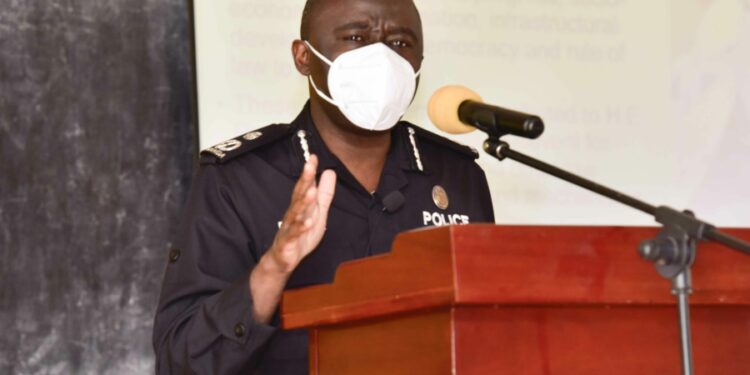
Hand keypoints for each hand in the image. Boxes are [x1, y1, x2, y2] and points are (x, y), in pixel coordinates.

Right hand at [268, 154, 335, 273]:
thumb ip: (324, 193)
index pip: (305, 186)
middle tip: (309, 166)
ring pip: (296, 213)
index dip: (309, 172)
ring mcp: (289, 227)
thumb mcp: (318, 212)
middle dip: (304, 181)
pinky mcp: (287, 242)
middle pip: (298, 195)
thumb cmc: (300, 234)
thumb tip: (330, 172)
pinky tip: (307, 222)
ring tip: (311, 191)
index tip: (314, 157)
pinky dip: (300, 228)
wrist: (283, 260)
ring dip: (303, 202)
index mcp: (301, 206)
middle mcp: (294, 214)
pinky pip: (294, 234)